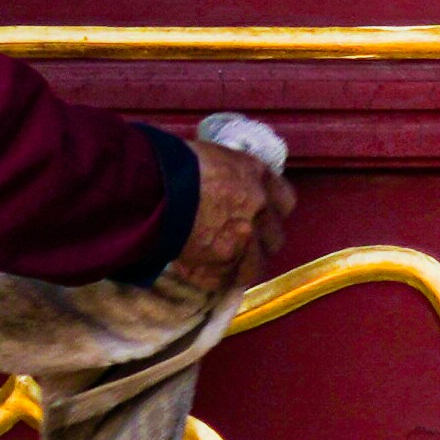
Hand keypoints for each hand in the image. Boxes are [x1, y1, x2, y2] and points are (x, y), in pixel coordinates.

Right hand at [160, 136, 294, 300]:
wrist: (154, 188)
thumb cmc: (176, 162)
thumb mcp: (214, 157)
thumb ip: (231, 177)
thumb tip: (226, 187)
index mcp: (257, 179)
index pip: (285, 201)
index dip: (273, 210)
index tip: (261, 214)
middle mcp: (258, 212)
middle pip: (275, 239)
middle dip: (260, 242)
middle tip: (239, 240)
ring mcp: (242, 244)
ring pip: (254, 268)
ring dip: (240, 267)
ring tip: (220, 263)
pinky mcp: (219, 269)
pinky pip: (223, 282)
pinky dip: (213, 278)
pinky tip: (200, 270)